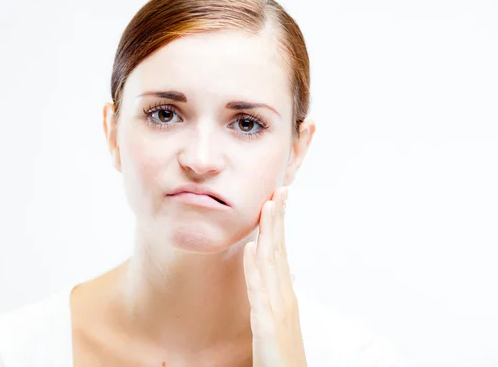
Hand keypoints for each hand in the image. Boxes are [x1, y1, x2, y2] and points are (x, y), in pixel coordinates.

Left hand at [243, 187, 307, 366]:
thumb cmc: (283, 352)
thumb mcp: (282, 317)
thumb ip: (282, 291)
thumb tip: (288, 268)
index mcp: (284, 293)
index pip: (281, 251)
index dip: (279, 224)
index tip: (278, 199)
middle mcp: (284, 296)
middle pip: (280, 250)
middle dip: (278, 219)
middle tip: (280, 189)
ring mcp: (277, 308)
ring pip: (272, 263)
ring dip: (269, 234)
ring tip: (268, 207)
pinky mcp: (267, 324)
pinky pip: (259, 292)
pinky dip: (255, 268)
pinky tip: (251, 249)